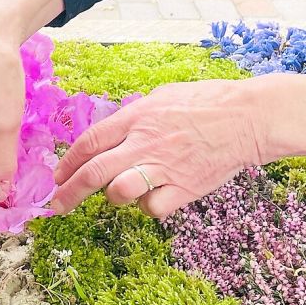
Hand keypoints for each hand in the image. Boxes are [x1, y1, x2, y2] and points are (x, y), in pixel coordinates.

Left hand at [52, 73, 305, 218]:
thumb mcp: (164, 96)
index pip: (90, 142)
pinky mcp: (184, 187)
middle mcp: (145, 142)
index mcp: (137, 117)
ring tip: (121, 193)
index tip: (57, 177)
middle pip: (94, 172)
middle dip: (69, 193)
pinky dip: (150, 207)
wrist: (248, 117)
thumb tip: (112, 129)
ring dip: (114, 197)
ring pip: (119, 192)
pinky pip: (153, 208)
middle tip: (57, 206)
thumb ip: (134, 114)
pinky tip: (158, 197)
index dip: (68, 162)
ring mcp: (164, 167)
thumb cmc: (208, 102)